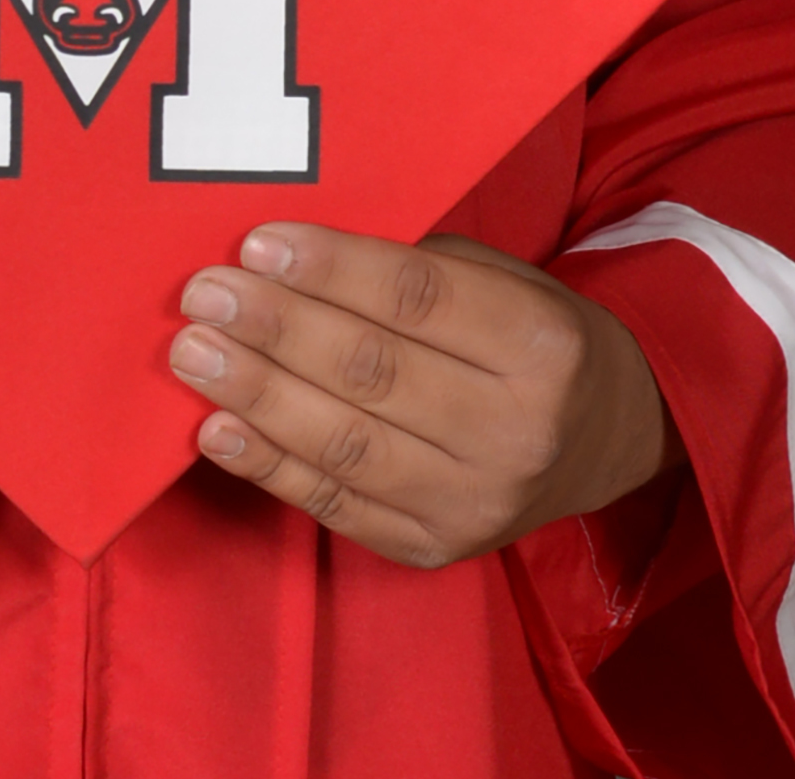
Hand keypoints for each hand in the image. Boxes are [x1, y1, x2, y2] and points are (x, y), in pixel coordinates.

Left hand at [169, 222, 680, 564]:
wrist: (601, 438)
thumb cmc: (526, 334)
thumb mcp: (498, 277)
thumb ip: (409, 269)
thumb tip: (289, 258)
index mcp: (539, 344)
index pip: (418, 299)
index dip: (331, 270)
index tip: (257, 243)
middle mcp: (515, 431)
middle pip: (373, 374)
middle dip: (276, 329)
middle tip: (204, 294)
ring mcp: (475, 503)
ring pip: (346, 445)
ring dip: (256, 396)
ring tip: (193, 353)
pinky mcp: (435, 550)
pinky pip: (336, 506)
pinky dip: (269, 466)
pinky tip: (217, 429)